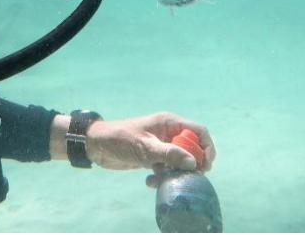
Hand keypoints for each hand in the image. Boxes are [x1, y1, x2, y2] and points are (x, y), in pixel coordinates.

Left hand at [50, 111, 215, 183]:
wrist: (97, 146)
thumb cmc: (120, 140)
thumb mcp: (145, 147)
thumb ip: (169, 154)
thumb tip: (193, 162)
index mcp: (169, 123)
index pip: (199, 131)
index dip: (207, 147)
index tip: (205, 165)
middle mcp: (168, 132)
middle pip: (192, 149)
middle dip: (190, 165)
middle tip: (185, 177)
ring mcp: (161, 145)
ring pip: (179, 161)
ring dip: (174, 173)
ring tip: (160, 180)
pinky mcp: (153, 157)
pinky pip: (166, 168)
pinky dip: (162, 176)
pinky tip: (149, 181)